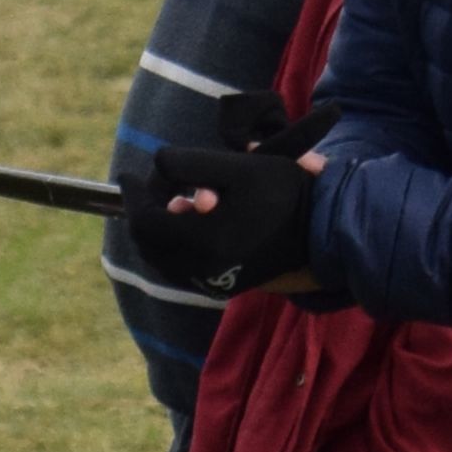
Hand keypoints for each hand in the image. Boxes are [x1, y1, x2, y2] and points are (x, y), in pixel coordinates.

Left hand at [132, 133, 323, 297]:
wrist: (323, 231)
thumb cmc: (284, 193)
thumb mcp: (239, 168)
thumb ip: (191, 164)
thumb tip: (158, 166)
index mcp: (201, 241)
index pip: (144, 220)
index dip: (132, 194)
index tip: (128, 174)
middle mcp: (200, 270)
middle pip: (147, 244)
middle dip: (143, 212)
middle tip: (150, 188)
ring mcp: (210, 283)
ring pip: (161, 260)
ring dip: (157, 231)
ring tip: (172, 204)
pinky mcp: (221, 288)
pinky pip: (181, 270)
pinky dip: (173, 247)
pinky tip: (187, 225)